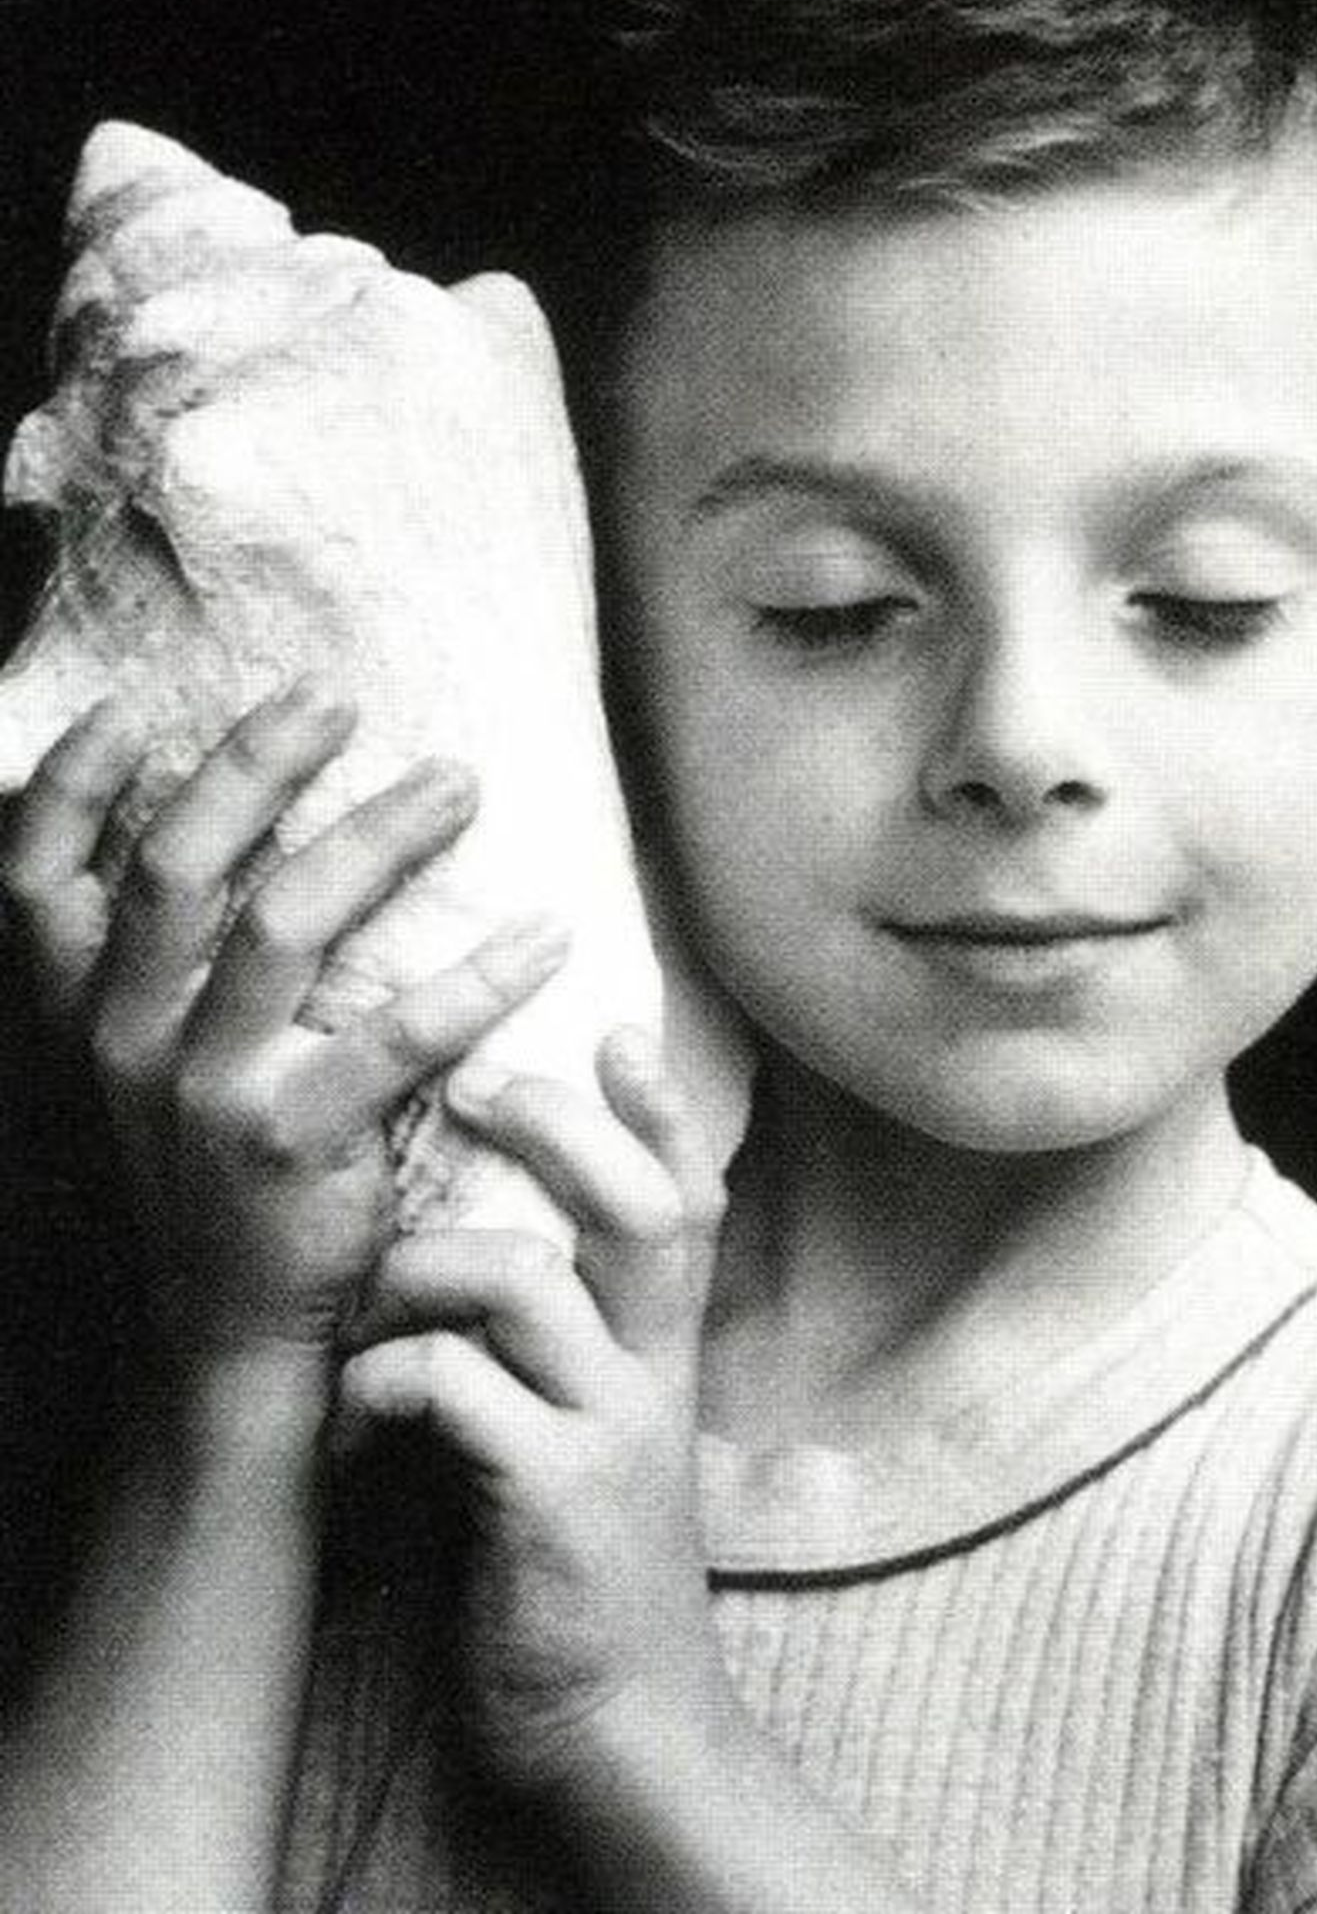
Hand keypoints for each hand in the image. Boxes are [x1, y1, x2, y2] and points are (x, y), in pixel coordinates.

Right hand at [0, 680, 567, 1365]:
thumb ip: (152, 969)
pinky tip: (548, 937)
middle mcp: (126, 1041)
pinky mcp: (292, 1146)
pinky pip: (395, 1037)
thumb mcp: (149, 1072)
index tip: (129, 708)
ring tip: (460, 783)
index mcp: (82, 1013)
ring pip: (285, 922)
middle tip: (334, 698)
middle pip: (178, 866)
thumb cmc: (210, 1176)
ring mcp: (204, 1093)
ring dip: (379, 836)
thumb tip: (196, 832)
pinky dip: (479, 978)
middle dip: (254, 765)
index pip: (34, 878)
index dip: (69, 785)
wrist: (226, 1335)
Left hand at [337, 1029, 730, 1797]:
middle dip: (565, 1127)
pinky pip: (457, 1388)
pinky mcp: (553, 1500)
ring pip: (530, 1280)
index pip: (689, 1202)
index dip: (663, 1111)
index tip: (620, 1023)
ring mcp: (610, 1433)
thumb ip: (561, 1341)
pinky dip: (390, 1376)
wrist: (619, 1726)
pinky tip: (363, 1412)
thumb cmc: (573, 1562)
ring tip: (376, 1291)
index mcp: (660, 1353)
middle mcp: (651, 1376)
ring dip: (428, 1264)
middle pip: (639, 1211)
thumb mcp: (592, 1432)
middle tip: (484, 1082)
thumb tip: (473, 1234)